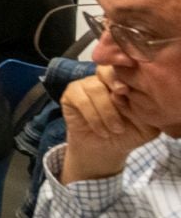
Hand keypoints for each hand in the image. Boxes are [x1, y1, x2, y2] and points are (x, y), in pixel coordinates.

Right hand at [59, 66, 159, 182]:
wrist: (106, 150)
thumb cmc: (129, 134)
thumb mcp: (146, 123)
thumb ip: (144, 108)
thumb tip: (132, 93)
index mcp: (124, 80)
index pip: (123, 67)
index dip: (125, 73)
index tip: (127, 88)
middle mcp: (103, 79)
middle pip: (105, 71)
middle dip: (113, 82)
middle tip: (122, 95)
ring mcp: (85, 85)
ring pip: (95, 89)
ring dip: (107, 112)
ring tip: (116, 129)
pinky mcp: (71, 95)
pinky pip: (82, 101)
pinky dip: (93, 117)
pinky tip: (102, 131)